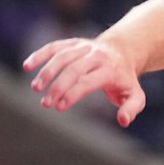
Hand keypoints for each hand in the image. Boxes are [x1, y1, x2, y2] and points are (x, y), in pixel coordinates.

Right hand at [25, 36, 145, 122]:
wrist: (123, 51)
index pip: (88, 81)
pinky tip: (27, 66)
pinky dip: (40, 54)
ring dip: (46, 72)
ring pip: (61, 56)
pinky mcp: (72, 43)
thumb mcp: (136, 95)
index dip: (73, 93)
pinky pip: (54, 47)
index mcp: (110, 69)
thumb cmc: (126, 79)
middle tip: (46, 103)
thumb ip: (131, 109)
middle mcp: (96, 55)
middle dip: (58, 86)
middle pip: (73, 68)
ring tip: (35, 88)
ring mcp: (83, 47)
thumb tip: (123, 121)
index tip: (60, 107)